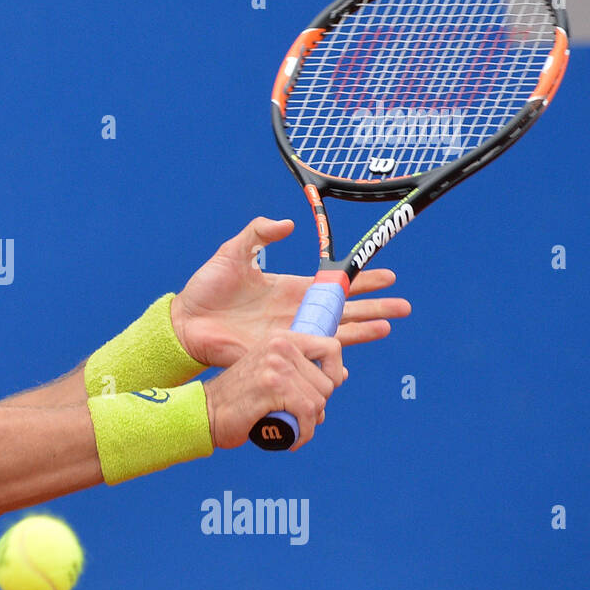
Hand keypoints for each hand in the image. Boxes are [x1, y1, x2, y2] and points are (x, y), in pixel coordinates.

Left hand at [170, 217, 410, 368]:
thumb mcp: (233, 252)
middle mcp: (296, 313)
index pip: (334, 286)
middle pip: (345, 311)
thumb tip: (288, 224)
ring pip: (336, 335)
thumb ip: (258, 234)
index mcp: (290, 289)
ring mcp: (291, 335)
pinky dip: (331, 361)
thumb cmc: (205, 289)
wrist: (185, 322)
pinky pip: (311, 358)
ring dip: (363, 331)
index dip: (361, 281)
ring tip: (388, 326)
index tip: (388, 276)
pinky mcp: (279, 354)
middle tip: (404, 306)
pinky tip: (348, 365)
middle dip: (375, 307)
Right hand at [203, 330, 344, 448]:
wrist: (206, 413)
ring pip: (319, 400)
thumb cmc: (240, 399)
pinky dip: (304, 433)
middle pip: (328, 382)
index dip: (333, 374)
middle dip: (317, 405)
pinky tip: (292, 439)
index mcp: (281, 338)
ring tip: (291, 427)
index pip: (332, 347)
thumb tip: (342, 375)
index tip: (318, 391)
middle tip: (295, 415)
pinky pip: (308, 414)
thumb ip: (303, 372)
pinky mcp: (272, 386)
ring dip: (309, 422)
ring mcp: (275, 364)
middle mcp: (279, 345)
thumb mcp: (272, 376)